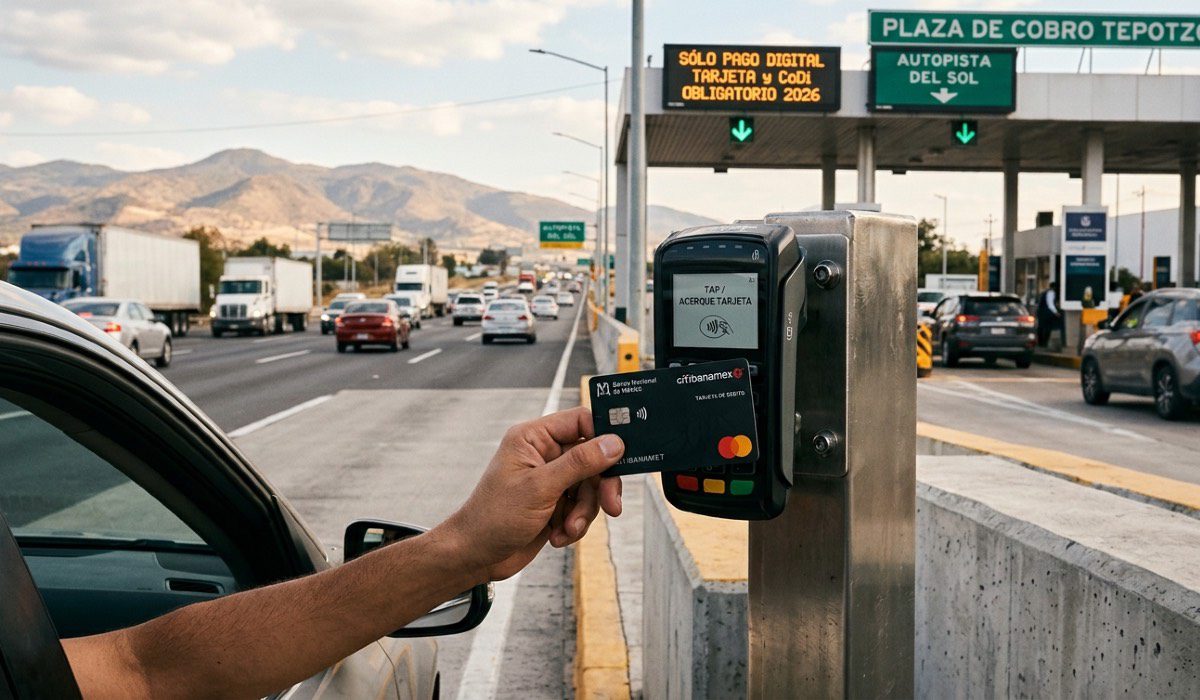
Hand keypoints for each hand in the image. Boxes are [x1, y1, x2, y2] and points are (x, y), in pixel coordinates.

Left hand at [435, 406, 623, 581]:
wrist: (476, 556)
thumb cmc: (493, 517)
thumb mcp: (540, 488)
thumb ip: (579, 463)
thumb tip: (613, 443)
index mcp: (533, 438)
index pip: (581, 421)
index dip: (604, 435)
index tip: (623, 455)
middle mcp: (544, 454)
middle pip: (593, 457)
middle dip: (600, 486)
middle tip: (610, 505)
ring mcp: (551, 479)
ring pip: (591, 486)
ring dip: (584, 511)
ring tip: (567, 528)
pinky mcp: (555, 502)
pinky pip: (582, 506)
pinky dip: (575, 523)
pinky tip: (558, 535)